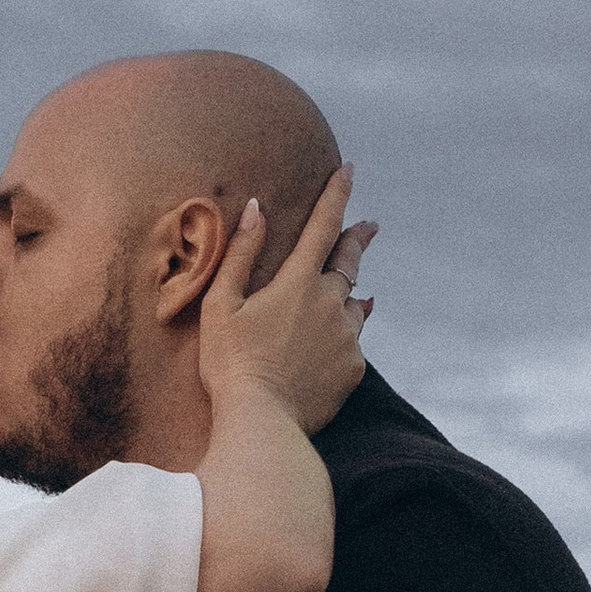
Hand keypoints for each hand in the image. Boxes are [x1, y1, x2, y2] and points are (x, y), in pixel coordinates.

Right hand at [198, 166, 375, 440]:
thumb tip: (257, 208)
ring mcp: (347, 338)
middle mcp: (332, 304)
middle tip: (368, 227)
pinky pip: (353, 344)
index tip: (349, 170)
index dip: (336, 194)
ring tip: (355, 295)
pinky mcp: (353, 369)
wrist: (261, 422)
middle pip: (350, 263)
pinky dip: (344, 337)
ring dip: (352, 295)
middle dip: (357, 240)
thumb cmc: (230, 363)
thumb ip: (242, 254)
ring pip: (356, 307)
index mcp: (299, 282)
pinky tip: (334, 344)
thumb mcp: (222, 305)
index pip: (323, 226)